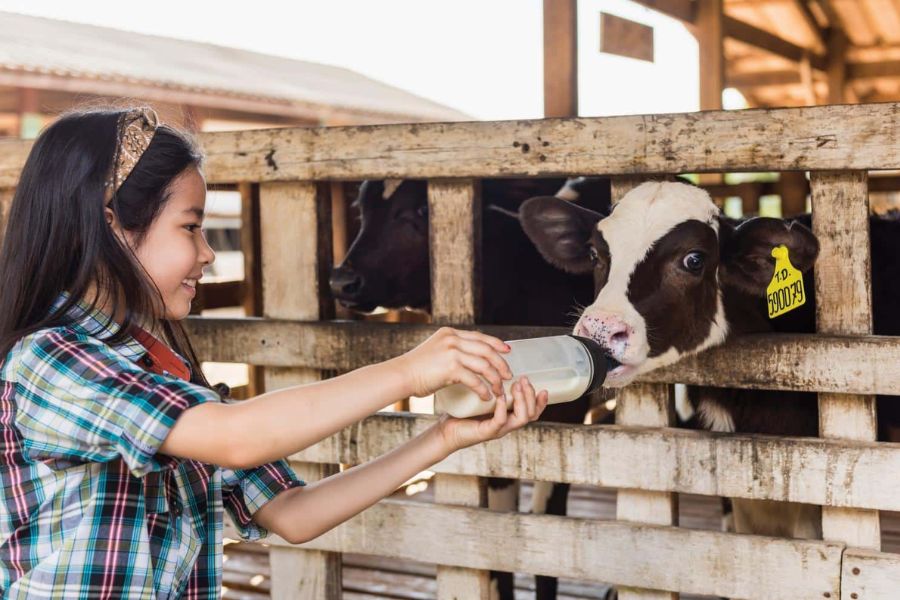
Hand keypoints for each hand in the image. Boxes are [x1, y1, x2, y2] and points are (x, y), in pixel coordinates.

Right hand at [394, 327, 512, 399]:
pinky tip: (487, 397)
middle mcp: (452, 339)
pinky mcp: (451, 368)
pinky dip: (483, 389)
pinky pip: (475, 379)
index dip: (496, 343)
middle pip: (486, 349)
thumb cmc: (415, 368)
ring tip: (499, 389)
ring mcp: (452, 352)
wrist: (400, 375)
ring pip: (484, 365)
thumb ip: (450, 350)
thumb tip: (466, 358)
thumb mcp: (435, 350)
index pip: (479, 336)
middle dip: (500, 363)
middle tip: (508, 375)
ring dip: (495, 379)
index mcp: (450, 333)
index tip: (507, 351)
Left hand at [436, 376, 547, 453]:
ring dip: (522, 400)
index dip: (540, 401)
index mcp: (509, 416)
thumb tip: (496, 364)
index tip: (543, 387)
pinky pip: (500, 421)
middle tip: (524, 380)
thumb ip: (492, 387)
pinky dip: (503, 408)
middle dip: (531, 395)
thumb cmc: (463, 413)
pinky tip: (500, 397)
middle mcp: (507, 424)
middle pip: (531, 414)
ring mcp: (498, 429)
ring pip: (521, 418)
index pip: (533, 411)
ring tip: (517, 386)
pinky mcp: (486, 432)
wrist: (446, 431)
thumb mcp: (482, 397)